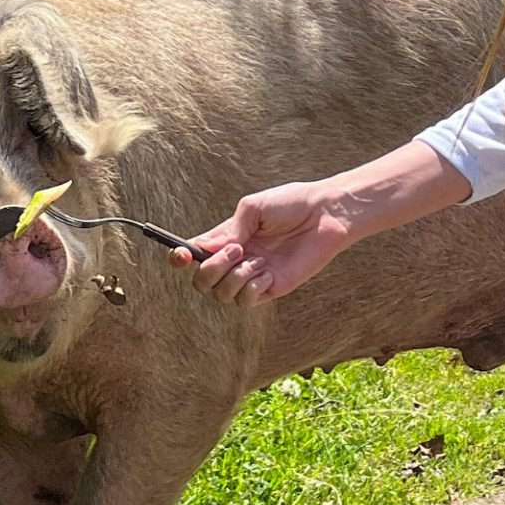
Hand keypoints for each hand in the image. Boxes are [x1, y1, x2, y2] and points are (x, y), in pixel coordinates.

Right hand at [177, 183, 351, 305]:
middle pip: (202, 282)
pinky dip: (251, 287)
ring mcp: (252, 276)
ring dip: (234, 277)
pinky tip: (268, 271)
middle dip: (210, 269)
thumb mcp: (252, 209)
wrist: (324, 213)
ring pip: (222, 295)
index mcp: (226, 239)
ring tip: (258, 258)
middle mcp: (235, 260)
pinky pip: (246, 300)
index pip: (193, 255)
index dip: (180, 258)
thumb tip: (202, 249)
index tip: (182, 255)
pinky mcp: (271, 288)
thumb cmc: (289, 204)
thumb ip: (228, 230)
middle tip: (236, 250)